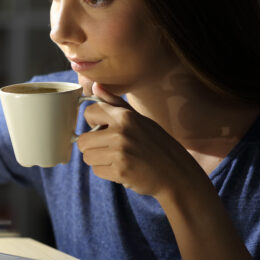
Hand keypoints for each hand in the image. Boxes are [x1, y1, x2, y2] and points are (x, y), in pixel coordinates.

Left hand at [77, 83, 202, 198]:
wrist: (177, 173)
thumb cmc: (157, 144)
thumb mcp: (140, 119)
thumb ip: (114, 103)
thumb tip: (95, 86)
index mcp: (125, 116)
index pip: (89, 112)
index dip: (93, 122)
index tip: (103, 129)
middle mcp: (121, 132)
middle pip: (82, 140)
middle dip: (92, 147)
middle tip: (109, 149)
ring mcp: (121, 152)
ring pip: (87, 157)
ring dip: (99, 160)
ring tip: (117, 159)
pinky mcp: (121, 171)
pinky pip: (97, 171)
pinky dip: (107, 173)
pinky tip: (122, 170)